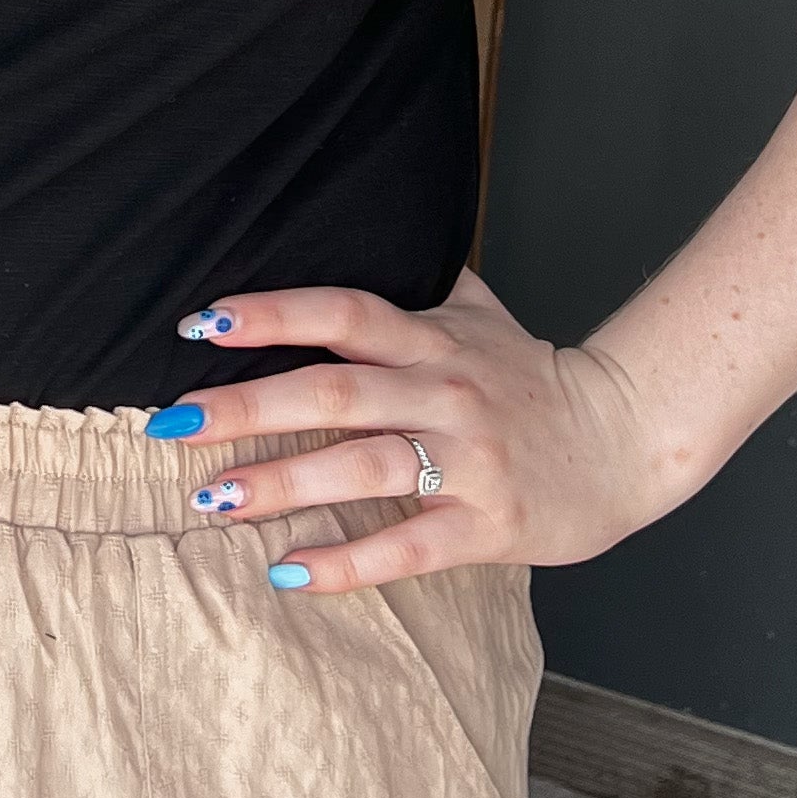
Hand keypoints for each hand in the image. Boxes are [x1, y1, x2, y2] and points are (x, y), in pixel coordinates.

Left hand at [168, 271, 696, 592]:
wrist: (625, 439)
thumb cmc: (531, 378)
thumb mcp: (477, 312)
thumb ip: (412, 280)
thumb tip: (342, 226)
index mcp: (434, 338)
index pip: (345, 312)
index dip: (273, 313)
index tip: (200, 322)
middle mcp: (446, 391)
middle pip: (337, 392)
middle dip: (247, 408)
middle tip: (171, 423)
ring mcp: (468, 460)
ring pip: (364, 468)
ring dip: (284, 485)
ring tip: (213, 500)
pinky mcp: (488, 525)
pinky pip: (410, 546)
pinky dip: (348, 562)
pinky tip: (289, 571)